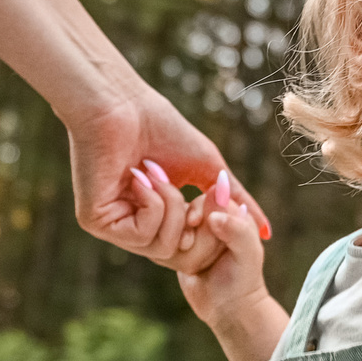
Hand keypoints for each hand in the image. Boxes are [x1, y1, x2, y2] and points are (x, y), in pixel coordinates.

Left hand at [72, 81, 270, 250]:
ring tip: (156, 171)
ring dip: (171, 207)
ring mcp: (113, 226)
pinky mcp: (95, 221)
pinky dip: (153, 205)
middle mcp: (132, 225)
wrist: (123, 103)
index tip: (209, 197)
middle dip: (195, 221)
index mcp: (155, 216)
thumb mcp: (210, 171)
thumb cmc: (162, 129)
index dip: (209, 228)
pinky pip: (142, 237)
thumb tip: (265, 233)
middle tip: (189, 190)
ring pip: (163, 249)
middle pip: (180, 257)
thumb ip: (235, 203)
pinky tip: (139, 175)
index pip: (191, 248)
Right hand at [177, 173, 272, 332]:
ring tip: (191, 262)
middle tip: (189, 243)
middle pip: (186, 208)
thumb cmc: (243, 280)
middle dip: (187, 227)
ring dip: (177, 242)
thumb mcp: (247, 254)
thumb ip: (237, 230)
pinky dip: (167, 251)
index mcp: (232, 213)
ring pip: (171, 224)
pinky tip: (181, 265)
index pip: (209, 195)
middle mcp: (212, 218)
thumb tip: (213, 216)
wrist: (228, 309)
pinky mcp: (178, 247)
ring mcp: (193, 232)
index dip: (199, 206)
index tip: (194, 221)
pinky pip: (163, 240)